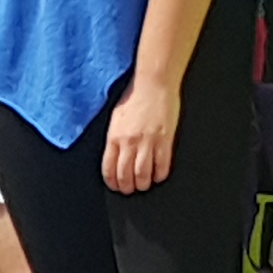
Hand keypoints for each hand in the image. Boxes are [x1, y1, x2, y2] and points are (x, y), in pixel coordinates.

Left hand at [100, 70, 180, 194]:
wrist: (154, 84)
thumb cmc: (135, 96)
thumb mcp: (116, 117)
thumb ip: (114, 137)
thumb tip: (114, 153)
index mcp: (114, 137)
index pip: (108, 168)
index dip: (112, 182)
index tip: (115, 185)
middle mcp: (129, 142)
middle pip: (125, 175)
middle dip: (127, 187)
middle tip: (130, 189)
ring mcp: (147, 142)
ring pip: (143, 175)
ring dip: (143, 184)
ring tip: (144, 184)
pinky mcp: (164, 141)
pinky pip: (162, 166)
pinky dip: (160, 175)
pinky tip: (158, 175)